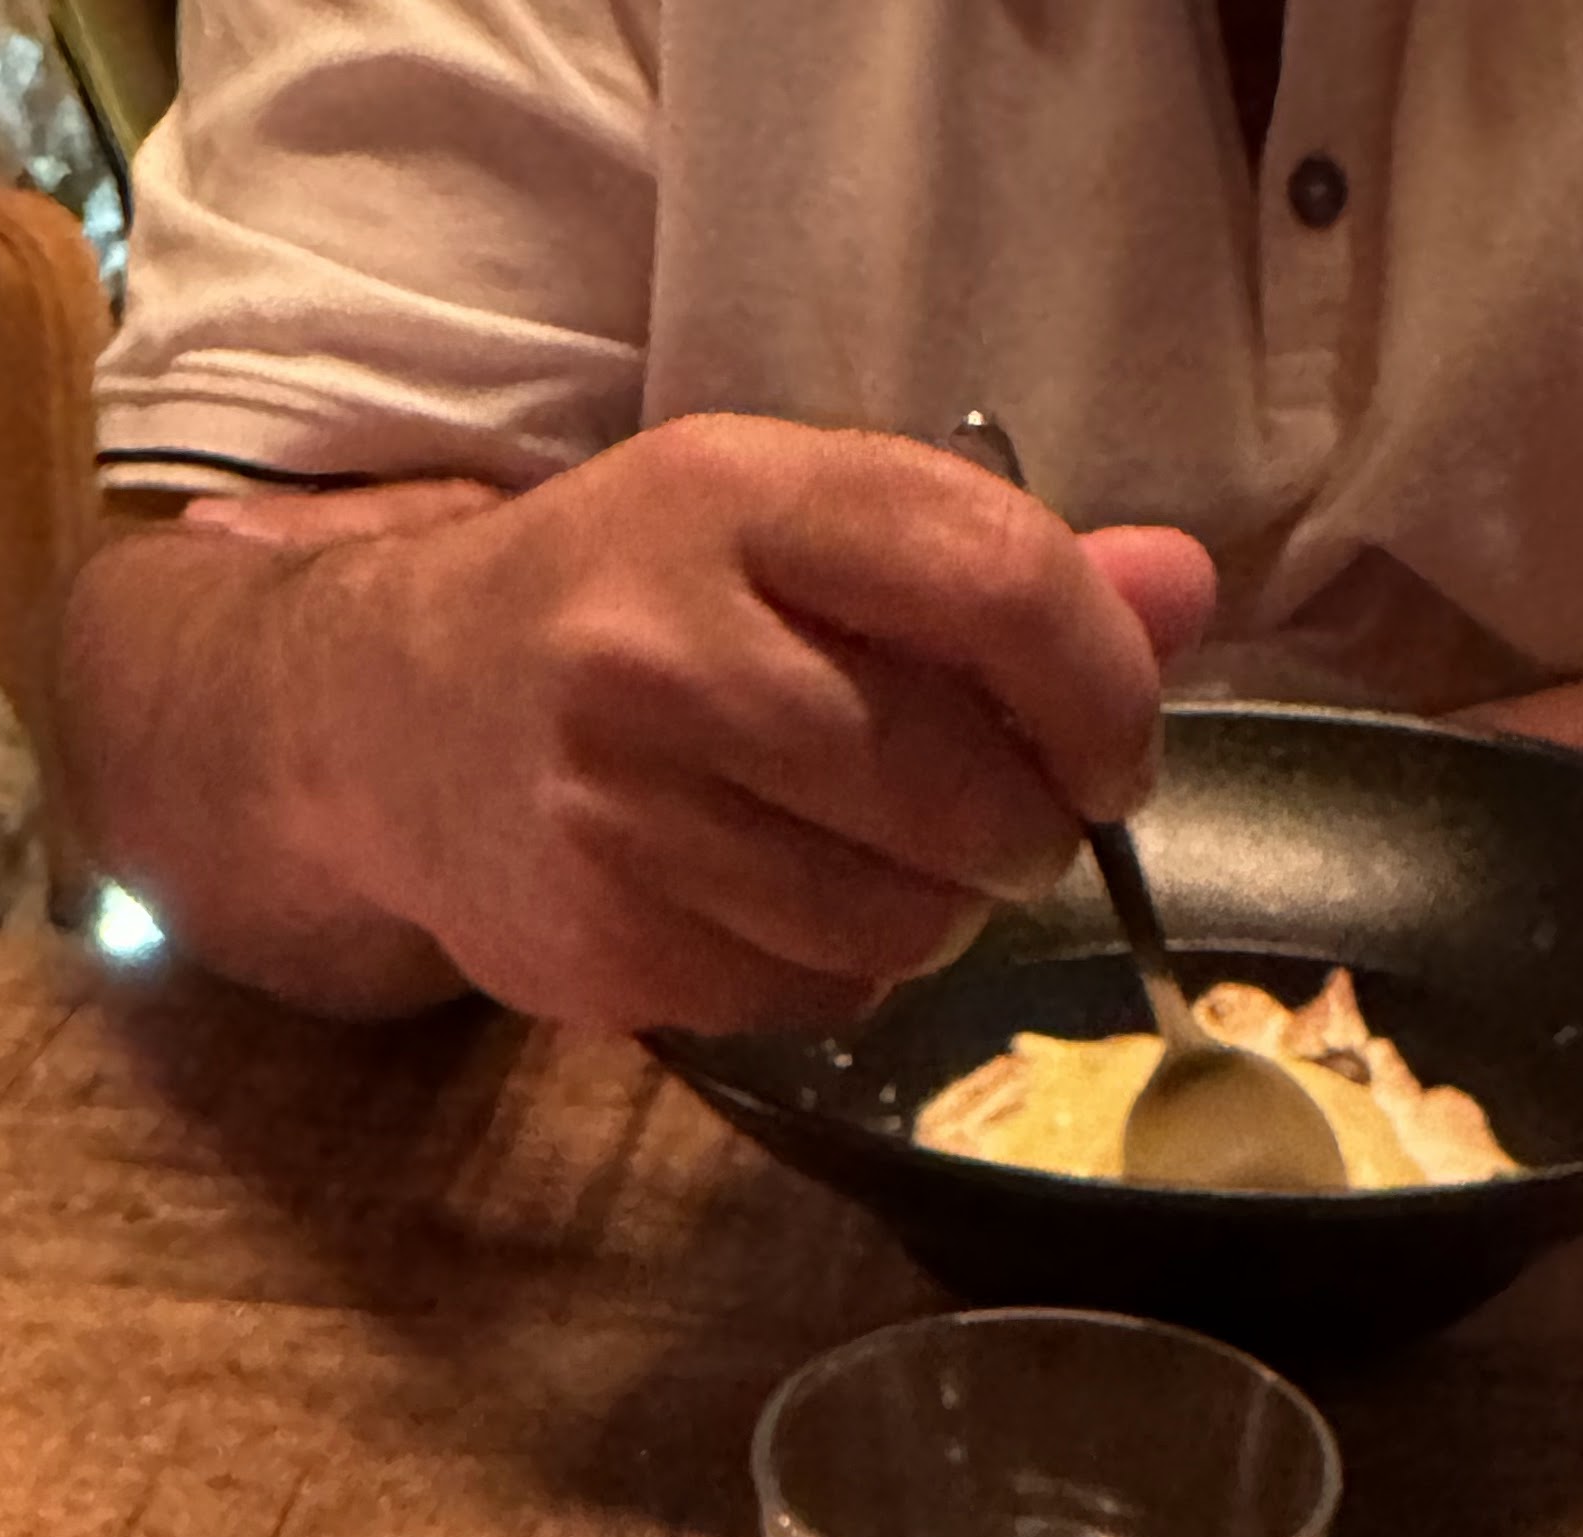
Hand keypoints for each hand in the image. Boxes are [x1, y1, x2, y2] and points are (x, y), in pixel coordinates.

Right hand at [272, 417, 1215, 1034]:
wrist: (395, 719)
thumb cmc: (635, 610)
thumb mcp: (798, 532)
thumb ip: (999, 567)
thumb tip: (1187, 590)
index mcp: (735, 495)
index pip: (998, 582)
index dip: (1104, 691)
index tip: (1114, 754)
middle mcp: (661, 645)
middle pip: (964, 789)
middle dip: (1025, 832)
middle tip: (1000, 823)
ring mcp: (618, 808)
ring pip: (901, 922)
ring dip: (931, 913)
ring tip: (868, 856)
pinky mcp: (604, 943)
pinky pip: (814, 996)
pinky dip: (832, 972)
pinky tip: (767, 901)